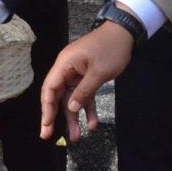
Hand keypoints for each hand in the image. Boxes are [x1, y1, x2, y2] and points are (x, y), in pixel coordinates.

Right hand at [40, 21, 134, 141]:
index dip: (46, 108)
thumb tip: (70, 108)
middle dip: (55, 116)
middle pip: (57, 95)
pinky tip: (93, 123)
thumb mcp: (98, 72)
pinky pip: (84, 95)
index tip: (46, 125)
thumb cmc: (110, 49)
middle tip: (49, 136)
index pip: (50, 88)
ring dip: (74, 117)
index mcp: (65, 64)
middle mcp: (67, 69)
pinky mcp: (87, 76)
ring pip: (72, 98)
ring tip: (77, 137)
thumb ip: (84, 92)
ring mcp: (77, 73)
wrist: (125, 33)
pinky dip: (87, 108)